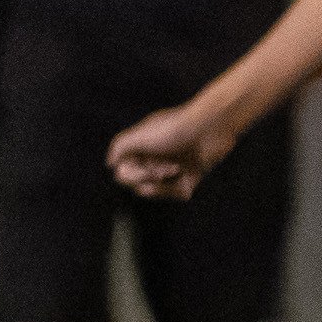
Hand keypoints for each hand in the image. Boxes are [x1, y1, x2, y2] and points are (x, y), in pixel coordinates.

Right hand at [110, 100, 235, 200]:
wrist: (211, 127)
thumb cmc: (174, 129)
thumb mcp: (141, 135)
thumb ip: (120, 146)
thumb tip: (110, 163)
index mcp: (140, 150)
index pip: (123, 174)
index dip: (132, 176)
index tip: (146, 168)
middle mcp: (153, 160)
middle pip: (137, 185)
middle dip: (149, 179)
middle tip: (169, 168)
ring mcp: (171, 170)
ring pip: (156, 192)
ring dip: (164, 186)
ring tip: (178, 169)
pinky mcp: (189, 178)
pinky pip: (177, 195)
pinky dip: (179, 189)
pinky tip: (187, 177)